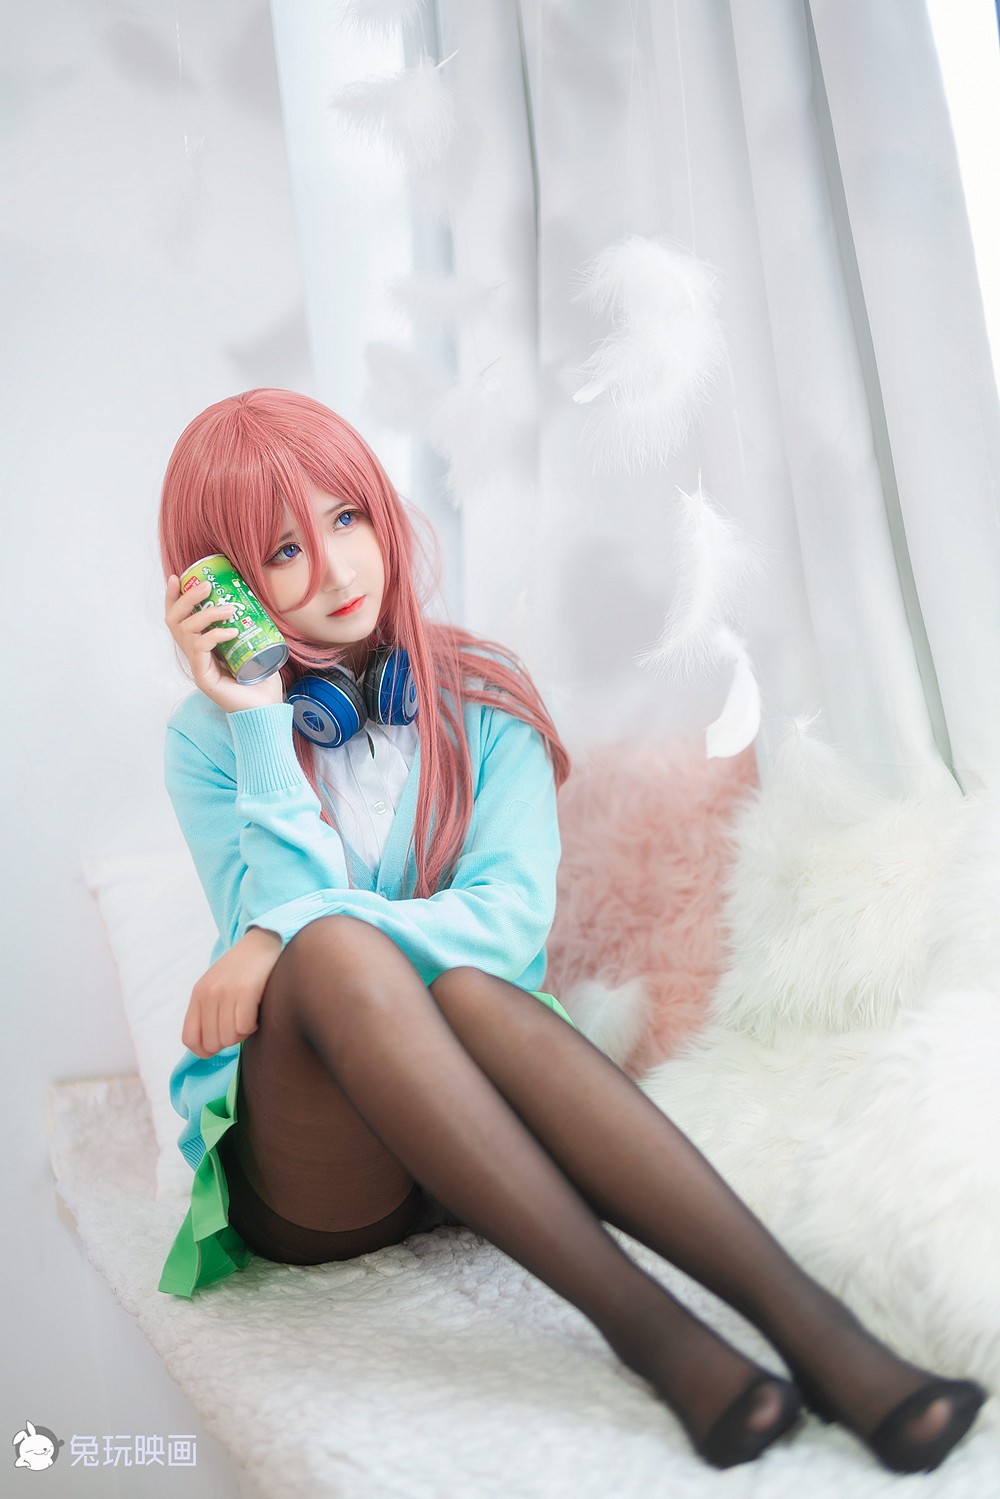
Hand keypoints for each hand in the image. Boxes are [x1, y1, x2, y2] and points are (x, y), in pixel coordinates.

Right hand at [165, 575, 284, 713]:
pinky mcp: (204, 678)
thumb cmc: (260, 677)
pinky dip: (214, 635)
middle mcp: (195, 655)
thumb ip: (248, 624)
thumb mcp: (253, 643)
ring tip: (230, 609)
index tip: (180, 577)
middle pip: (174, 621)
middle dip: (186, 598)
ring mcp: (197, 667)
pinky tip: (231, 632)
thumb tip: (253, 598)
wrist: (267, 708)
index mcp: (201, 646)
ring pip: (187, 631)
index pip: (179, 618)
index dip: (175, 597)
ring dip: (208, 614)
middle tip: (206, 585)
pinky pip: (200, 649)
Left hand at [182, 926, 282, 1057]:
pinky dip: (254, 1026)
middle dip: (230, 1040)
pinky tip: (257, 1012)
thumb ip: (209, 1012)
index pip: (190, 1039)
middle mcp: (208, 993)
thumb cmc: (244, 969)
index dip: (204, 1051)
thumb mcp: (217, 986)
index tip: (219, 1046)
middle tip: (240, 1024)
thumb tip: (209, 1048)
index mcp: (198, 994)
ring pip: (230, 1037)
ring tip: (249, 1016)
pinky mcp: (245, 991)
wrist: (264, 941)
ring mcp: (226, 992)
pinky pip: (245, 1027)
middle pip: (213, 1043)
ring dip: (243, 1033)